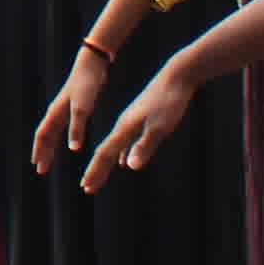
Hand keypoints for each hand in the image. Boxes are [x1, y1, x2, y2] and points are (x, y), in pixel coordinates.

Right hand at [29, 47, 120, 175]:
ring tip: (49, 160)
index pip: (42, 136)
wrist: (92, 65)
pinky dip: (61, 138)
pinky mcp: (73, 107)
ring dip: (50, 147)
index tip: (37, 166)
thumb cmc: (86, 85)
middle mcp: (56, 112)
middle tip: (40, 170)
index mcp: (55, 113)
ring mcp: (64, 109)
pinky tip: (68, 144)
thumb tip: (73, 149)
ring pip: (53, 132)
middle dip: (42, 153)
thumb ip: (77, 128)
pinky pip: (62, 127)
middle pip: (45, 136)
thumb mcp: (82, 108)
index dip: (39, 151)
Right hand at [79, 63, 199, 193]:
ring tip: (100, 176)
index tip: (87, 187)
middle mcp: (124, 125)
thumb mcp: (160, 126)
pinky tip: (125, 161)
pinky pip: (126, 142)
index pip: (106, 154)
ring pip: (115, 148)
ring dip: (107, 164)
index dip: (96, 171)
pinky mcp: (141, 119)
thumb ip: (144, 146)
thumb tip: (129, 166)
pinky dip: (122, 155)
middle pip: (106, 152)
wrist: (176, 76)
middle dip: (96, 171)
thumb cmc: (169, 101)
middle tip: (87, 188)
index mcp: (125, 127)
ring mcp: (132, 122)